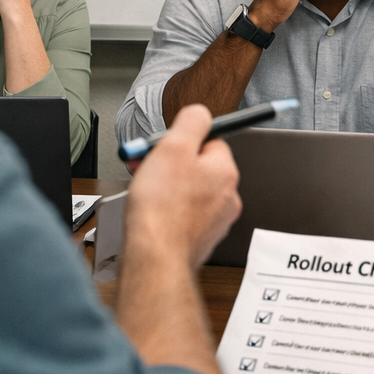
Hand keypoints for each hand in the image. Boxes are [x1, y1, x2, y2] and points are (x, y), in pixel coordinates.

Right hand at [126, 104, 241, 268]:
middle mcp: (226, 197)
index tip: (167, 146)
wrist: (154, 260)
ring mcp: (214, 221)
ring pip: (189, 191)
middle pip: (198, 166)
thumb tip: (200, 113)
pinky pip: (183, 214)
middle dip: (171, 164)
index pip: (211, 141)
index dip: (183, 141)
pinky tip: (152, 213)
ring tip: (146, 191)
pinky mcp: (198, 239)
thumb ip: (192, 122)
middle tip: (149, 166)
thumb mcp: (174, 146)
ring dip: (167, 186)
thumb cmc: (161, 210)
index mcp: (225, 172)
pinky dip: (167, 210)